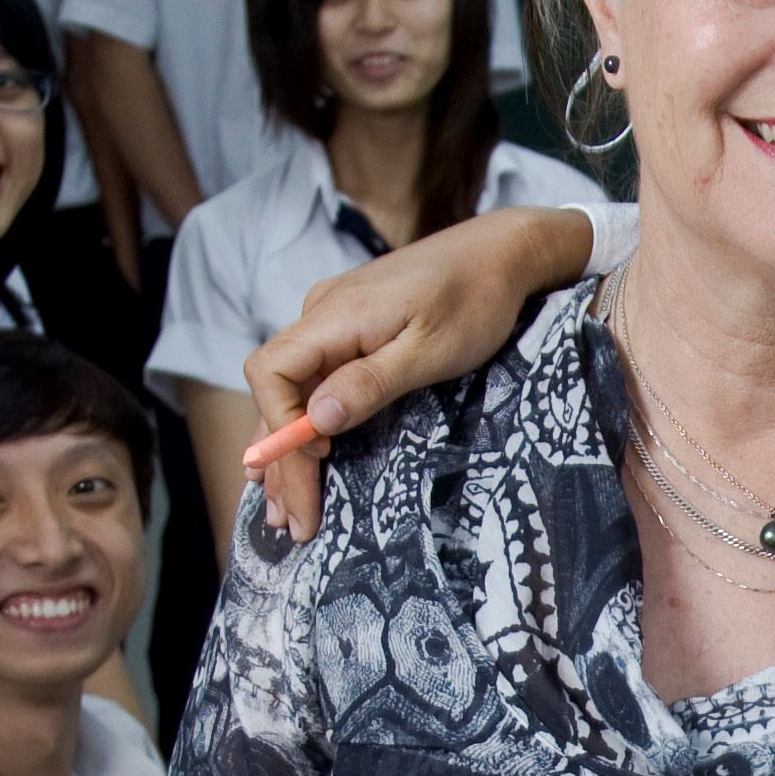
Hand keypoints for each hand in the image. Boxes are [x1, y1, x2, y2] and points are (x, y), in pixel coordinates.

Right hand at [236, 209, 589, 539]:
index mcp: (334, 314)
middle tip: (293, 523)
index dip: (281, 424)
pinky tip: (301, 459)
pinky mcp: (351, 329)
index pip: (271, 372)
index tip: (315, 461)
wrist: (503, 253)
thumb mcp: (431, 350)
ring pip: (292, 390)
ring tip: (283, 509)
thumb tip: (315, 422)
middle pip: (277, 391)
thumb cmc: (476, 298)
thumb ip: (370, 383)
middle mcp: (321, 314)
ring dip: (287, 449)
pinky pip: (312, 379)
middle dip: (281, 460)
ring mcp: (334, 320)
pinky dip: (305, 423)